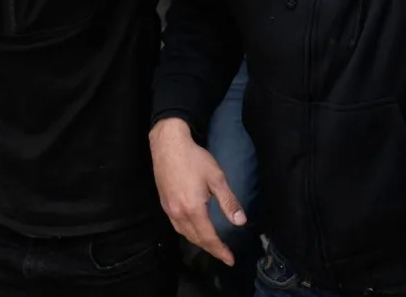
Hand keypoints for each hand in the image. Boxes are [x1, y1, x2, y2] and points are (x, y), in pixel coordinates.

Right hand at [149, 118, 246, 265]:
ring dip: (199, 243)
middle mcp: (179, 214)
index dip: (220, 250)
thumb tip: (240, 222)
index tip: (230, 260)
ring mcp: (169, 210)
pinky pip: (177, 226)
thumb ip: (228, 202)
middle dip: (211, 249)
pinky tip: (194, 230)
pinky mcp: (165, 204)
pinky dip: (188, 233)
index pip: (208, 237)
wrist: (168, 145)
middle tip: (224, 255)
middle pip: (196, 239)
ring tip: (212, 246)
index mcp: (193, 210)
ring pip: (185, 234)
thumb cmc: (195, 159)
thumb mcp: (216, 178)